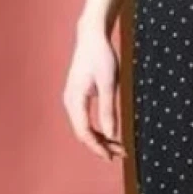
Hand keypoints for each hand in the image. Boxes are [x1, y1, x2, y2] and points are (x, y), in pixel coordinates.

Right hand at [63, 22, 127, 161]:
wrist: (92, 36)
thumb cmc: (101, 56)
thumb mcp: (108, 83)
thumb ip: (108, 110)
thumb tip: (112, 134)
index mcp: (75, 99)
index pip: (84, 132)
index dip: (98, 147)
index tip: (112, 157)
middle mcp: (70, 102)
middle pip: (83, 132)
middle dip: (101, 145)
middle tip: (122, 153)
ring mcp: (73, 99)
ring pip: (85, 127)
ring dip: (101, 138)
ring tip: (119, 146)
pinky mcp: (79, 96)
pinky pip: (86, 118)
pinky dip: (98, 127)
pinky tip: (111, 133)